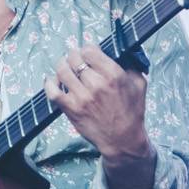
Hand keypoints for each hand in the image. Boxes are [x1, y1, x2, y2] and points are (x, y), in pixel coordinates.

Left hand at [45, 45, 152, 171]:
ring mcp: (81, 97)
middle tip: (76, 60)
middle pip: (73, 58)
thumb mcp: (139, 83)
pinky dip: (49, 83)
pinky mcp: (71, 109)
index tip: (88, 54)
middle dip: (74, 56)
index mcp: (113, 75)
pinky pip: (52, 91)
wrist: (123, 139)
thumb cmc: (132, 111)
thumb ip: (131, 64)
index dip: (87, 49)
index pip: (89, 50)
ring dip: (62, 65)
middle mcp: (96, 84)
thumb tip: (119, 50)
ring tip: (65, 66)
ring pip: (62, 70)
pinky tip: (53, 80)